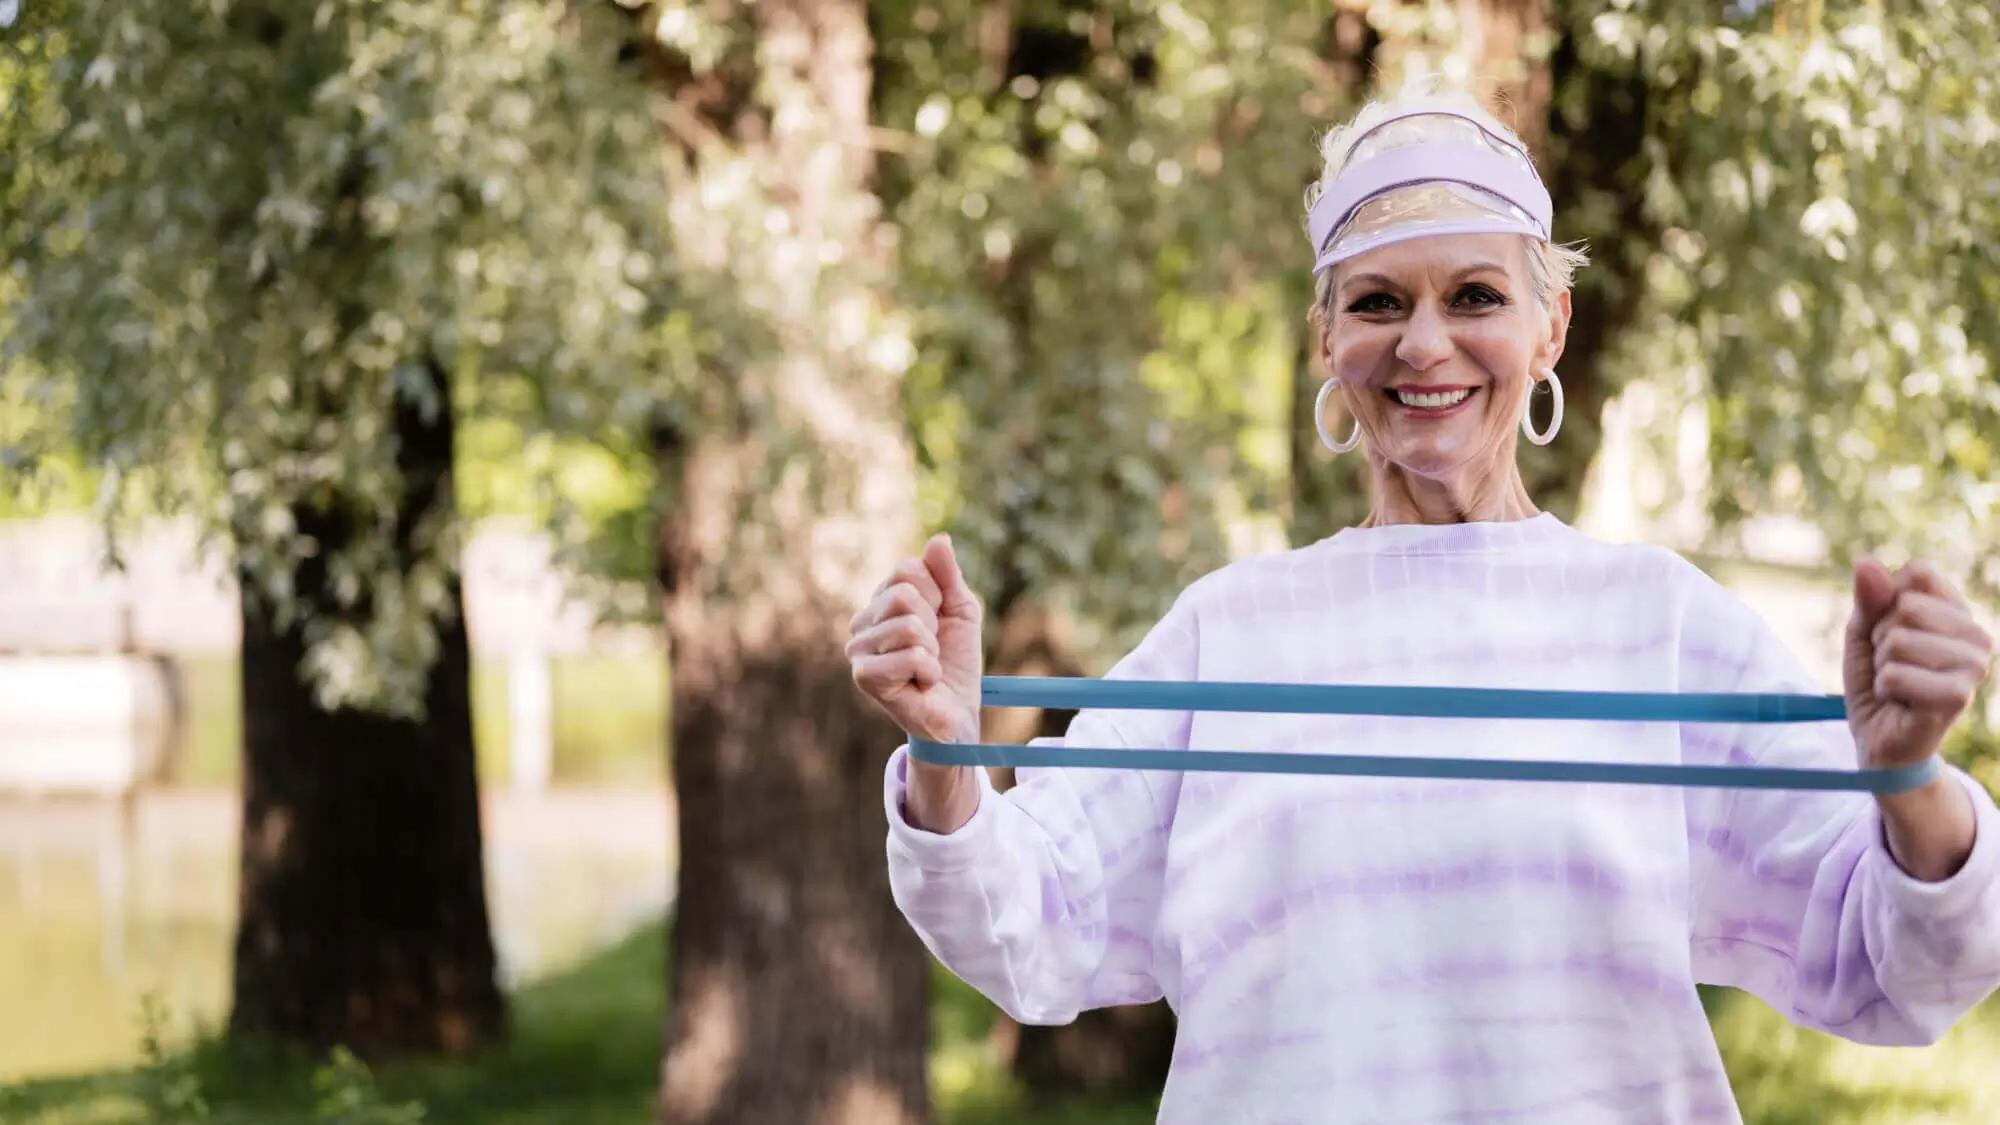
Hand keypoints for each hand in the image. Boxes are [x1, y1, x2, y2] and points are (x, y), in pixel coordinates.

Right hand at [848, 534, 985, 833]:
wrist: (957, 713)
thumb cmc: (955, 662)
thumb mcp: (960, 609)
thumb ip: (948, 574)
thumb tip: (940, 539)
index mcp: (880, 602)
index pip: (907, 568)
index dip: (936, 593)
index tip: (939, 620)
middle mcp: (862, 623)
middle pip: (904, 594)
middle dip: (933, 623)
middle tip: (932, 648)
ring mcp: (858, 650)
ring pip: (908, 625)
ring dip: (932, 650)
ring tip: (926, 668)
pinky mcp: (864, 677)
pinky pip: (911, 655)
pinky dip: (929, 670)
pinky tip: (921, 683)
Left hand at [1842, 557, 1994, 769]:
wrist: (1880, 738)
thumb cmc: (1878, 679)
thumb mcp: (1865, 630)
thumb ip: (1869, 597)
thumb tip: (1865, 562)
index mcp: (1959, 611)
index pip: (1917, 574)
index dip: (1886, 603)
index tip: (1890, 632)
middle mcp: (1977, 635)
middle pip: (1906, 605)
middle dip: (1881, 638)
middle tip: (1891, 664)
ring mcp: (1974, 666)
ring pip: (1899, 640)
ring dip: (1882, 665)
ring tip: (1896, 684)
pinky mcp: (1958, 696)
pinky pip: (1894, 674)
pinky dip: (1883, 688)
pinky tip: (1900, 701)